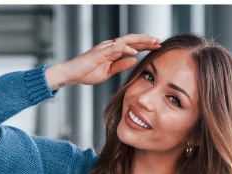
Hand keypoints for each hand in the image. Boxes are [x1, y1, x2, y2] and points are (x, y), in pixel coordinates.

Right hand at [45, 34, 162, 89]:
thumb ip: (121, 65)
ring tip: (152, 42)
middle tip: (159, 42)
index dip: (145, 45)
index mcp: (113, 51)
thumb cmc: (87, 73)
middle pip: (132, 40)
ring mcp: (105, 48)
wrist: (71, 74)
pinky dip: (126, 49)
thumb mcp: (109, 72)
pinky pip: (115, 48)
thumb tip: (134, 60)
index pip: (132, 45)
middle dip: (146, 40)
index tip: (157, 47)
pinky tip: (135, 52)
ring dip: (140, 41)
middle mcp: (110, 46)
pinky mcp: (100, 52)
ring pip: (126, 40)